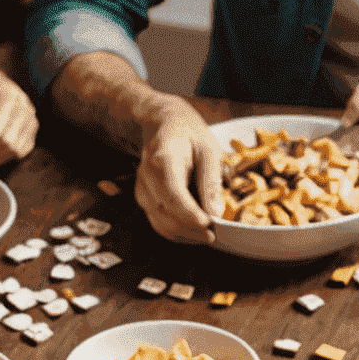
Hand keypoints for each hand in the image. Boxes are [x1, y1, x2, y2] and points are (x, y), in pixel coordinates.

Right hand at [133, 97, 224, 242]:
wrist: (163, 124)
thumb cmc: (189, 134)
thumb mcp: (208, 149)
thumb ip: (211, 181)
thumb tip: (215, 213)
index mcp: (162, 161)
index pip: (173, 195)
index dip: (190, 214)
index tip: (209, 225)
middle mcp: (147, 178)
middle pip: (167, 215)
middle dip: (192, 230)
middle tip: (215, 234)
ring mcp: (143, 191)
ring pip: (162, 225)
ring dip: (186, 235)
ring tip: (208, 235)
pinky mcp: (145, 200)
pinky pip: (160, 224)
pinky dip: (179, 233)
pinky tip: (195, 231)